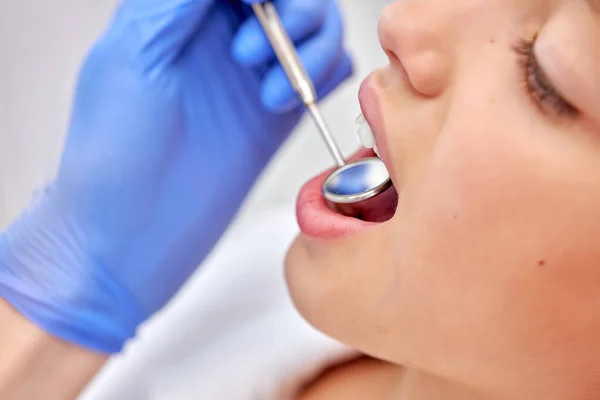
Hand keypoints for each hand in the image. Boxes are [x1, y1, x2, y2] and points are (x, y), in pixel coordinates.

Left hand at [0, 0, 351, 352]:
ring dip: (310, 46)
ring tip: (270, 90)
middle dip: (291, 11)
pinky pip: (328, 73)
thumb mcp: (134, 53)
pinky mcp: (276, 115)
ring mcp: (252, 77)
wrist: (132, 236)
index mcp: (178, 14)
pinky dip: (328, 73)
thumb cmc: (114, 156)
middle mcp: (220, 38)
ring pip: (317, 27)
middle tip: (254, 52)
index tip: (261, 6)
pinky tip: (290, 102)